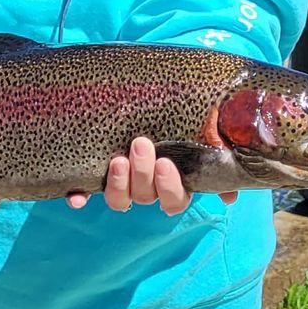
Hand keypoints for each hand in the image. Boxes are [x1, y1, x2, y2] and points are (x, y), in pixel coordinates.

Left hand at [67, 136, 237, 214]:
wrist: (133, 107)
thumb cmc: (171, 123)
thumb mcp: (195, 133)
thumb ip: (216, 155)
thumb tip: (231, 195)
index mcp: (170, 184)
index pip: (175, 199)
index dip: (170, 187)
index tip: (165, 163)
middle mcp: (145, 190)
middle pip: (146, 196)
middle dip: (143, 173)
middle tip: (140, 144)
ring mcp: (119, 187)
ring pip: (119, 201)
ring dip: (118, 184)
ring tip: (117, 159)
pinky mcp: (93, 179)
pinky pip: (84, 195)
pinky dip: (79, 197)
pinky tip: (76, 197)